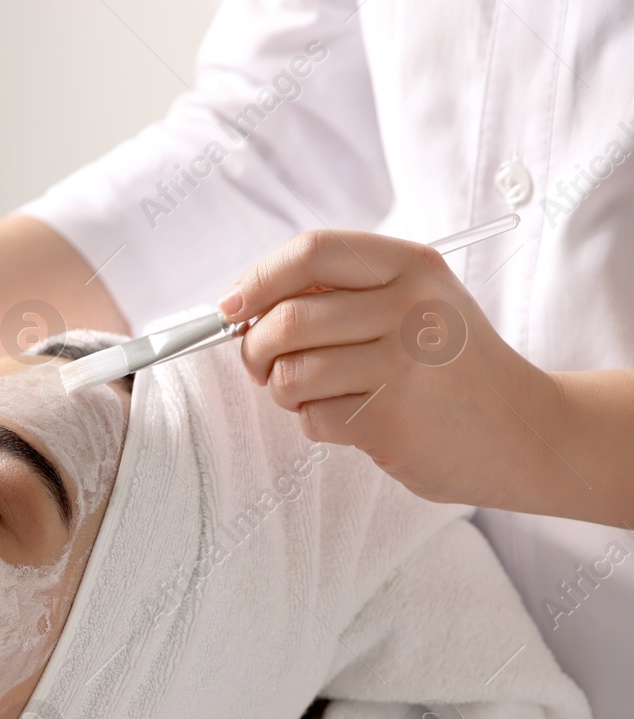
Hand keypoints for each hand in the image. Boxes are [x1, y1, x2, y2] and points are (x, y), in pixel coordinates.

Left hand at [222, 229, 563, 510]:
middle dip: (255, 351)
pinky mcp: (391, 420)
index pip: (310, 251)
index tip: (231, 308)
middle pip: (286, 319)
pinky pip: (312, 419)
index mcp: (411, 266)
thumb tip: (243, 304)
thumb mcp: (415, 303)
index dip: (256, 280)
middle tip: (262, 366)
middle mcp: (409, 307)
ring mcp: (402, 365)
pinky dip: (317, 424)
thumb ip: (342, 291)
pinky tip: (355, 420)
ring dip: (286, 392)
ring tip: (319, 394)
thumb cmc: (449, 366)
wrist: (523, 431)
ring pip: (289, 375)